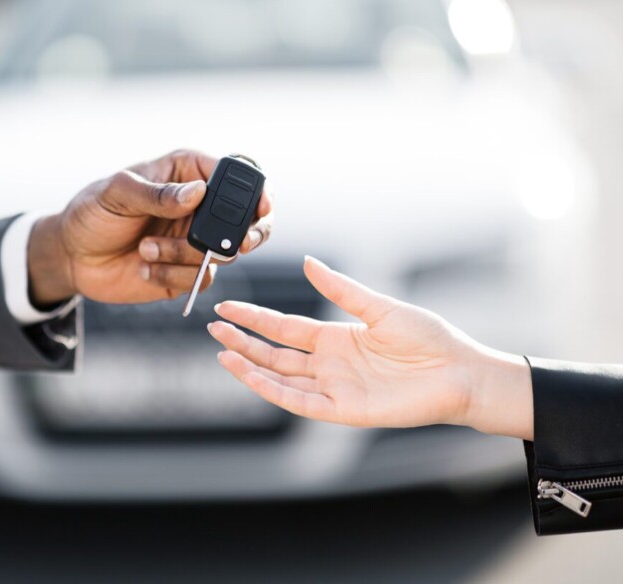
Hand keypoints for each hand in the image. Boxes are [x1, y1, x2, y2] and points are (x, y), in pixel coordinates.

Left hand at [27, 150, 272, 304]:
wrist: (72, 257)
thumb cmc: (92, 212)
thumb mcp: (117, 193)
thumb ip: (157, 193)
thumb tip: (198, 192)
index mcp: (188, 173)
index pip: (235, 176)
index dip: (256, 191)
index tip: (261, 208)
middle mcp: (200, 206)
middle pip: (249, 219)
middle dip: (248, 234)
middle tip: (237, 245)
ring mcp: (196, 240)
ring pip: (223, 253)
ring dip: (184, 256)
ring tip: (145, 249)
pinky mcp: (187, 271)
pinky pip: (202, 278)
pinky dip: (174, 276)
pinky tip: (144, 268)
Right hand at [208, 256, 532, 439]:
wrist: (461, 372)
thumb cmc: (429, 339)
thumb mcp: (380, 307)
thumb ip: (341, 289)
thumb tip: (307, 262)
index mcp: (336, 338)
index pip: (284, 327)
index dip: (255, 317)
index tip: (227, 306)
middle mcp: (329, 364)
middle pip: (275, 352)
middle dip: (243, 341)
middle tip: (213, 326)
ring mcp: (334, 388)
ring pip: (281, 378)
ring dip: (250, 366)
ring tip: (221, 352)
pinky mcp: (343, 410)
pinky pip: (300, 402)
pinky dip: (273, 389)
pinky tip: (251, 375)